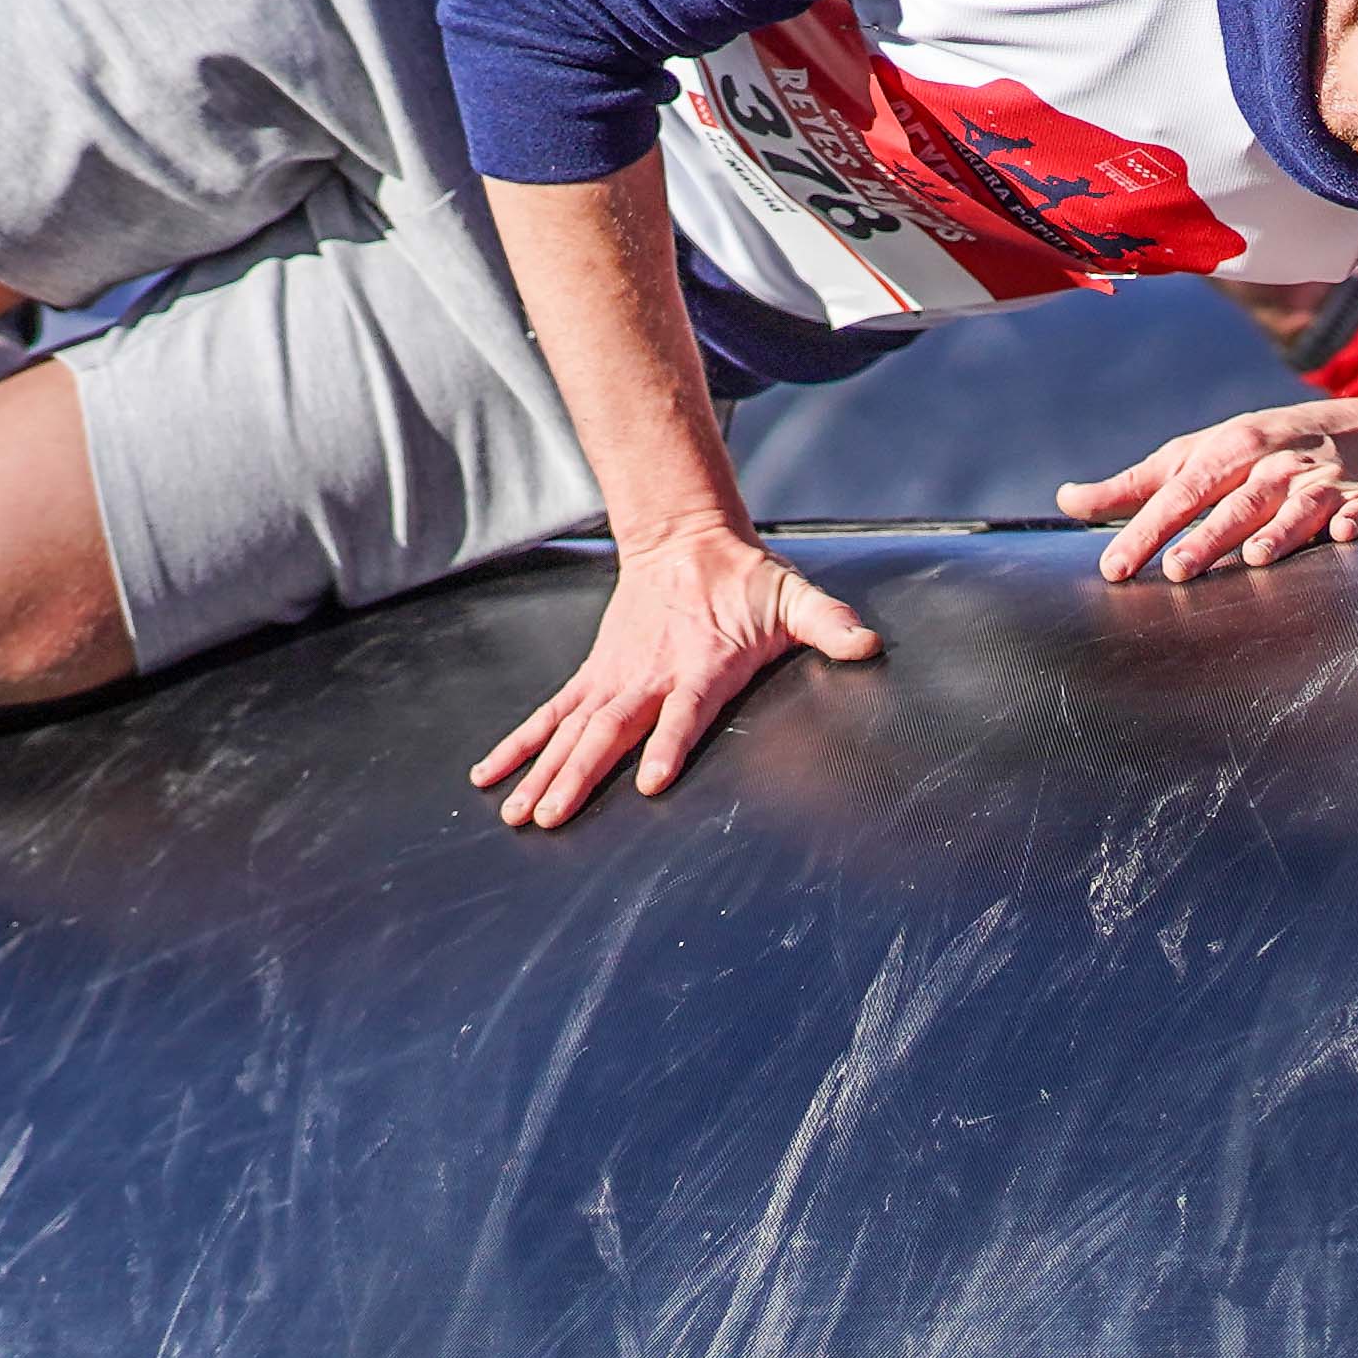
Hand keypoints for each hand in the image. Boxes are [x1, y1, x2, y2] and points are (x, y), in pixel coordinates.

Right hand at [472, 521, 880, 828]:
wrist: (684, 539)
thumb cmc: (744, 581)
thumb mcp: (794, 598)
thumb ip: (830, 623)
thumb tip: (868, 644)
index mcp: (700, 665)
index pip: (683, 713)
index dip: (669, 745)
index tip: (652, 781)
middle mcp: (648, 677)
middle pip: (609, 733)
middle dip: (579, 777)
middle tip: (550, 818)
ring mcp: (615, 679)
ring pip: (571, 732)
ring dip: (542, 773)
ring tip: (517, 814)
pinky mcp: (594, 677)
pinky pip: (550, 716)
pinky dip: (519, 745)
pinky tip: (489, 775)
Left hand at [1062, 398, 1357, 584]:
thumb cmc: (1264, 450)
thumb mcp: (1201, 456)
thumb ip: (1137, 485)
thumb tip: (1067, 501)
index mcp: (1229, 450)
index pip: (1180, 492)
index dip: (1147, 528)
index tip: (1115, 567)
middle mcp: (1273, 463)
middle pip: (1235, 502)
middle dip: (1208, 535)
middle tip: (1177, 570)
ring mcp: (1322, 480)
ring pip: (1295, 508)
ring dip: (1277, 532)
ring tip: (1254, 559)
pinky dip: (1352, 522)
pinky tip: (1343, 536)